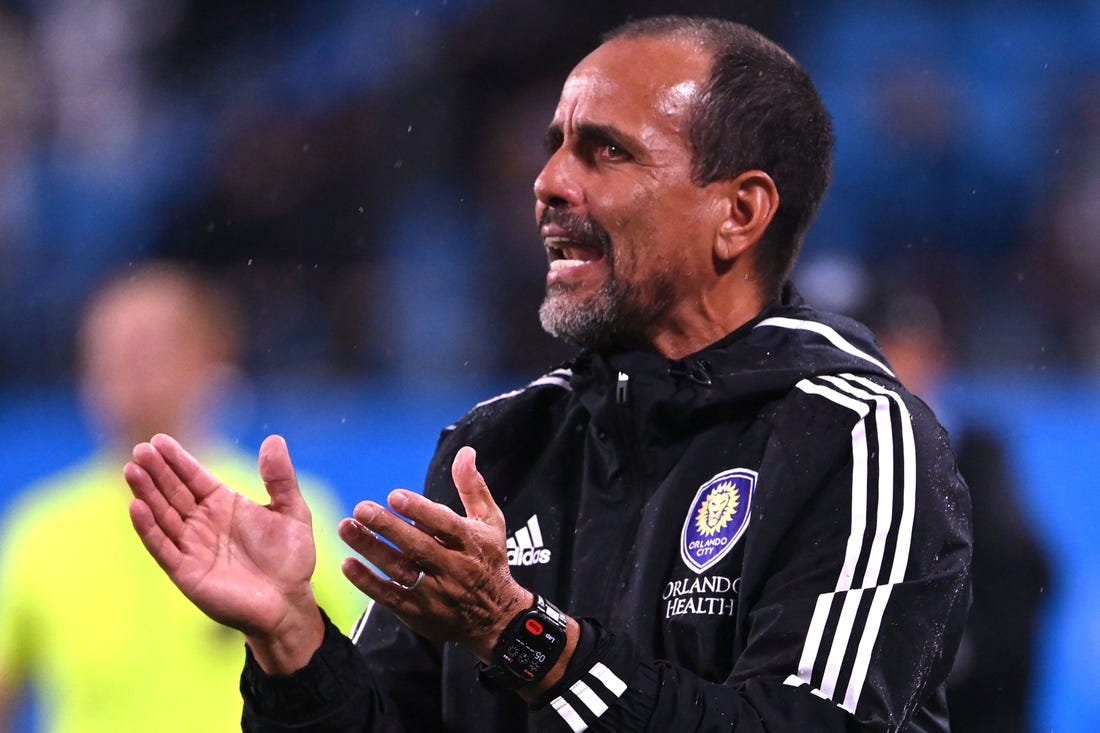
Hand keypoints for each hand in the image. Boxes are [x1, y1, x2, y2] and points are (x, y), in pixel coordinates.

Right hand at [124, 434, 323, 668]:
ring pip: (162, 515)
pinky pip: (162, 546)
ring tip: (132, 470)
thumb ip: (281, 477)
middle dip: (156, 471)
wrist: (289, 602)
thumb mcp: (292, 511)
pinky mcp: (186, 571)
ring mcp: (191, 546)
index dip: (176, 459)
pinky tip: (136, 507)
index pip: (193, 476)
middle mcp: (202, 522)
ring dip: (146, 493)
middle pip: (173, 491)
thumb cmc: (290, 558)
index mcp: (223, 504)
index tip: (158, 440)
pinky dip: (148, 528)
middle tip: (139, 450)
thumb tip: (273, 438)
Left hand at [338, 446, 530, 661]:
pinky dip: (368, 583)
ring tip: (346, 528)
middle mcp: (454, 568)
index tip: (394, 495)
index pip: (444, 524)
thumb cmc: (489, 561)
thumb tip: (465, 452)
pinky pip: (390, 597)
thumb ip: (473, 487)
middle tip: (361, 509)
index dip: (420, 510)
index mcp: (470, 543)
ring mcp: (436, 593)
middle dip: (388, 528)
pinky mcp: (419, 613)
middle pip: (419, 547)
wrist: (496, 619)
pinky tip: (348, 565)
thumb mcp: (490, 523)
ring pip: (401, 570)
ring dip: (371, 549)